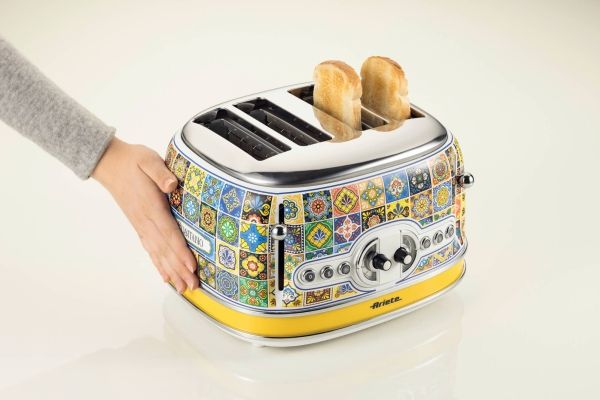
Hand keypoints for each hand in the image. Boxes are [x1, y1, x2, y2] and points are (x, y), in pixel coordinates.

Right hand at [92, 137, 197, 292]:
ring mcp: (141, 225)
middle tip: (194, 286)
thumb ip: (160, 172)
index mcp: (151, 206)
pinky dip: (158, 264)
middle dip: (180, 269)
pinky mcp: (139, 225)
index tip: (192, 265)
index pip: (169, 233)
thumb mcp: (148, 160)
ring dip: (171, 272)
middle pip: (166, 249)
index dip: (181, 251)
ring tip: (183, 288)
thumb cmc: (133, 160)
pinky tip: (165, 277)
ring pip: (158, 253)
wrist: (110, 163)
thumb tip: (171, 184)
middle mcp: (145, 220)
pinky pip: (150, 249)